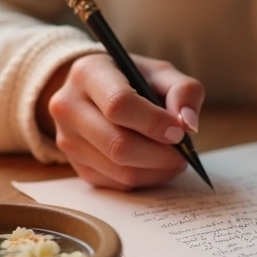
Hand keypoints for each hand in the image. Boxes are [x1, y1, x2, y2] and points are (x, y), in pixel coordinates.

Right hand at [36, 53, 203, 189]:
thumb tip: (188, 125)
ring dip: (157, 170)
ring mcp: (67, 140)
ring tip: (175, 158)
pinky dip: (146, 178)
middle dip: (160, 154)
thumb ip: (183, 90)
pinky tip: (156, 164)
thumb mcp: (160, 72)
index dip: (154, 122)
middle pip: (118, 144)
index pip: (119, 105)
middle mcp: (68, 107)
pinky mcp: (77, 166)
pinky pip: (118, 184)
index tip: (180, 131)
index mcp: (88, 74)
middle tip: (183, 151)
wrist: (94, 91)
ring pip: (120, 170)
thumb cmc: (132, 79)